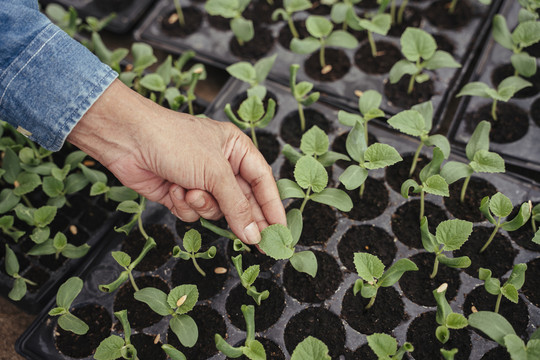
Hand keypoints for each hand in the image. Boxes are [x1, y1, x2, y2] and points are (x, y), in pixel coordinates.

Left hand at [67, 79, 285, 243]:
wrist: (127, 140)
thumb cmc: (175, 142)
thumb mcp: (214, 172)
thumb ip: (237, 206)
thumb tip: (254, 235)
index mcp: (236, 150)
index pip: (263, 183)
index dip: (273, 208)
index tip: (282, 233)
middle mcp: (221, 166)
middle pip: (242, 202)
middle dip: (242, 219)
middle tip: (258, 245)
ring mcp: (200, 182)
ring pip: (216, 210)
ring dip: (202, 205)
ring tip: (189, 191)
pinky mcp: (180, 195)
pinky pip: (193, 213)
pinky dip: (183, 205)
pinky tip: (172, 189)